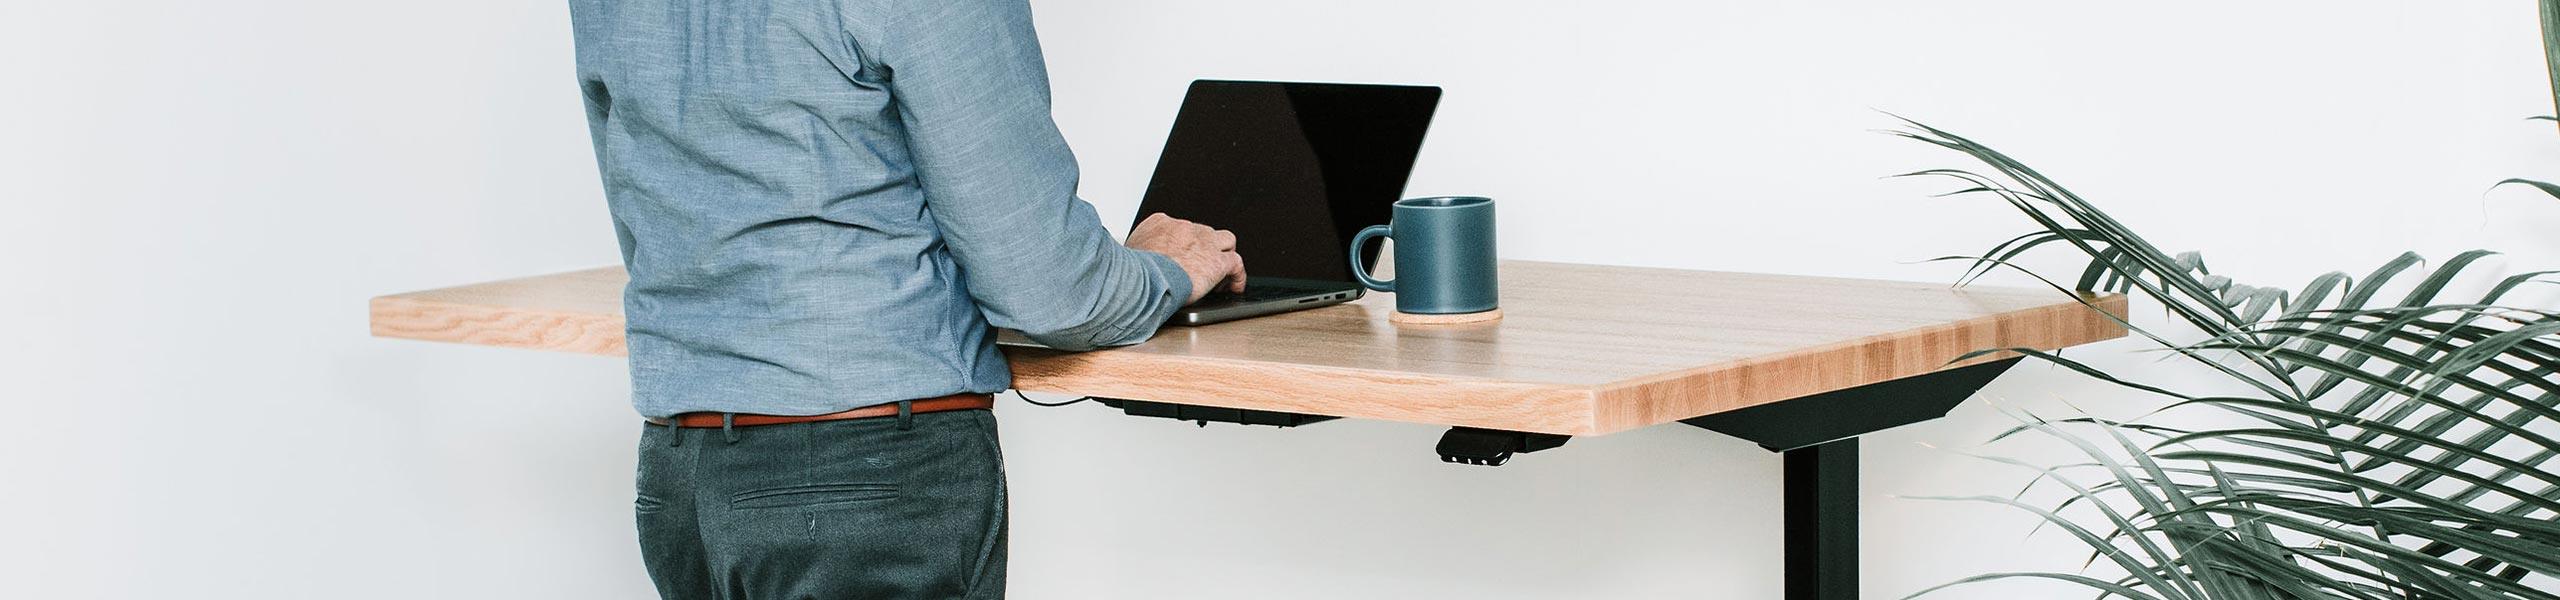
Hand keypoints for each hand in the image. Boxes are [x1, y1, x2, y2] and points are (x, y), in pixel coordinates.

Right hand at [1126, 212, 1245, 303]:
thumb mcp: (1126, 254)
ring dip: (1223, 255)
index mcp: (1160, 224)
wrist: (1141, 281)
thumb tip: (1134, 262)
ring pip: (1225, 241)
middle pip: (1203, 233)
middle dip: (1204, 249)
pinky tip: (1234, 286)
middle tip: (1201, 268)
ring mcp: (1203, 243)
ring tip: (1221, 274)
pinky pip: (1236, 263)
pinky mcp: (1216, 262)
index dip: (1185, 244)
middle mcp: (1184, 228)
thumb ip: (1136, 252)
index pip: (1179, 227)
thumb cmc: (1129, 274)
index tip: (1182, 257)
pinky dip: (1237, 275)